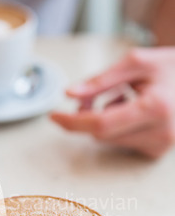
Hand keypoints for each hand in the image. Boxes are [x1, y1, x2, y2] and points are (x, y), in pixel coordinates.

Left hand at [51, 48, 174, 157]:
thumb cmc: (173, 67)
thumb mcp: (137, 63)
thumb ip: (101, 80)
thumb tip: (69, 94)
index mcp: (155, 107)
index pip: (101, 124)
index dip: (73, 121)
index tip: (53, 115)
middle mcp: (160, 133)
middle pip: (102, 134)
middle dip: (88, 116)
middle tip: (89, 97)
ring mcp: (161, 146)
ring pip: (110, 140)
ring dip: (105, 121)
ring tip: (125, 97)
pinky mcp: (158, 152)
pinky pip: (123, 143)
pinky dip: (119, 128)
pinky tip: (134, 110)